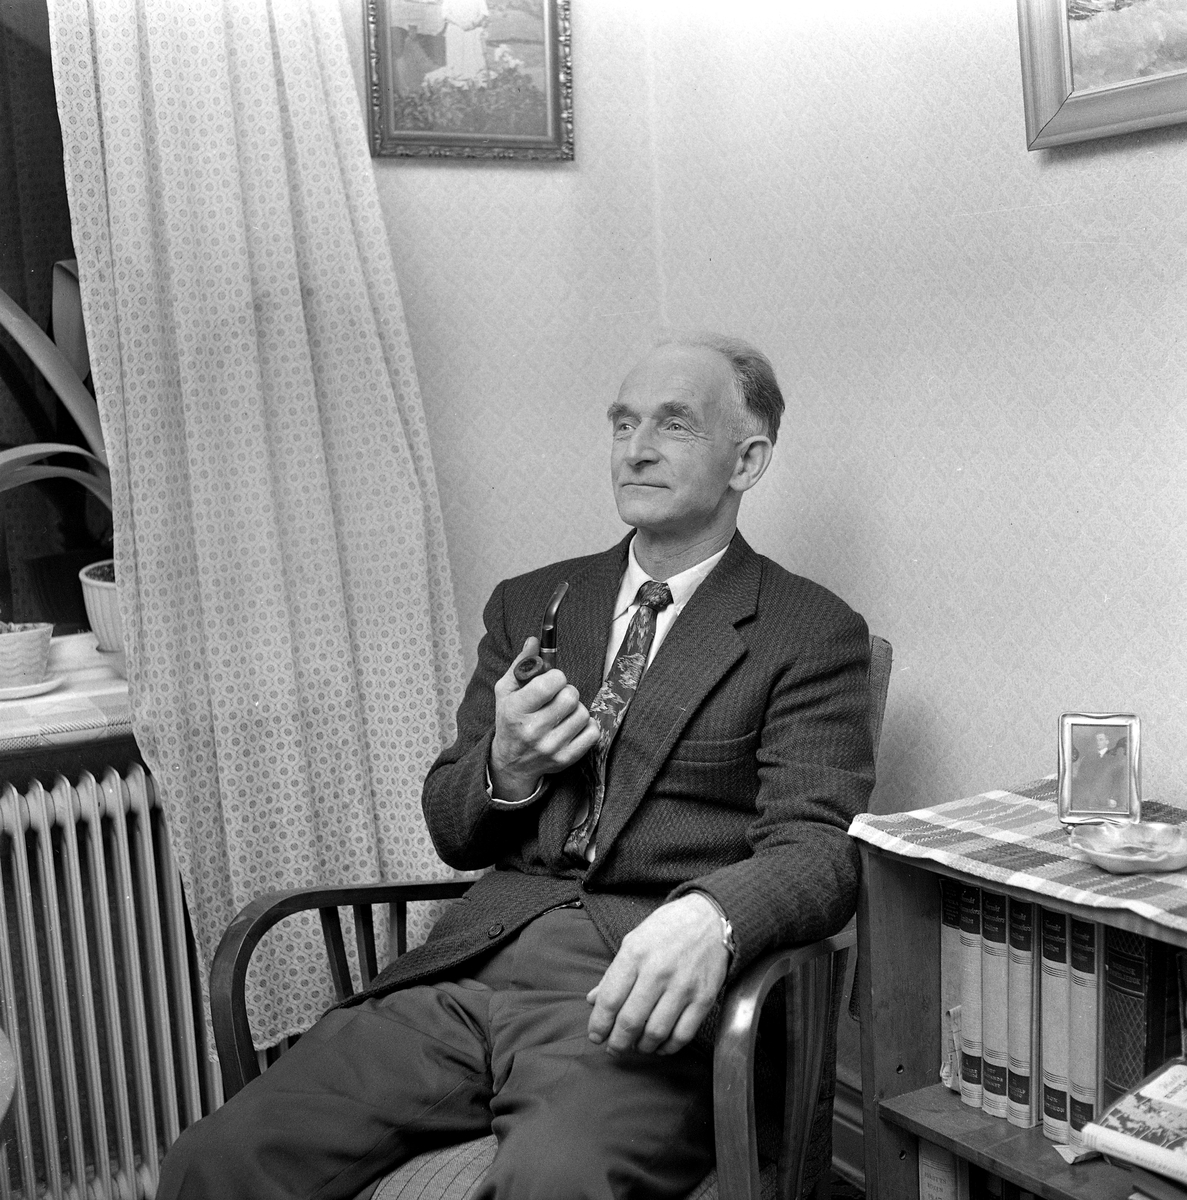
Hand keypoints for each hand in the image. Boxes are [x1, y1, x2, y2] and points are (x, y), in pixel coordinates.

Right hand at [489, 638, 599, 800]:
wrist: (512, 763)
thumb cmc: (510, 720)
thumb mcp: (506, 691)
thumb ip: (521, 664)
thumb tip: (535, 640)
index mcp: (515, 710)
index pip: (550, 683)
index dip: (556, 677)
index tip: (551, 681)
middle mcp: (533, 731)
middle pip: (571, 696)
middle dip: (567, 691)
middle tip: (557, 697)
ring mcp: (551, 747)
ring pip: (583, 713)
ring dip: (576, 709)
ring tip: (562, 713)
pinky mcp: (566, 759)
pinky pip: (593, 732)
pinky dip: (587, 726)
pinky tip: (572, 726)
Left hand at [586, 893, 728, 1055]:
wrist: (710, 918)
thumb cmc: (668, 928)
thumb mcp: (634, 940)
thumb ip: (614, 973)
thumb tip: (593, 1000)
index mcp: (635, 954)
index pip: (610, 1000)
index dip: (599, 1024)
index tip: (596, 1036)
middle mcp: (658, 971)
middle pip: (630, 1021)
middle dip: (618, 1042)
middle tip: (614, 1048)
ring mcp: (683, 986)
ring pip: (656, 1032)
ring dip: (642, 1047)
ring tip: (637, 1046)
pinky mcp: (704, 998)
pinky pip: (683, 1034)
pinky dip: (669, 1047)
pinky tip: (661, 1045)